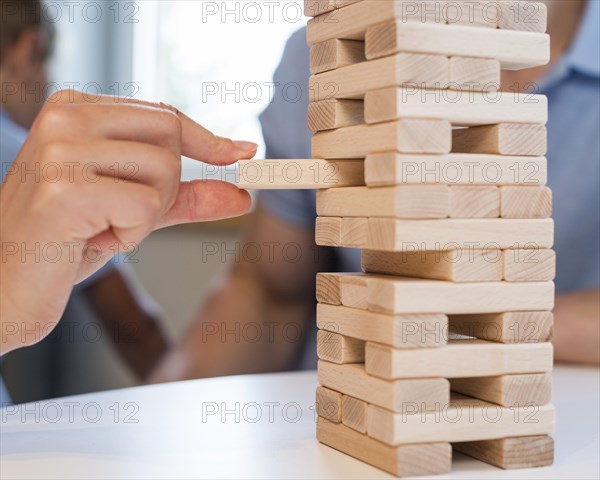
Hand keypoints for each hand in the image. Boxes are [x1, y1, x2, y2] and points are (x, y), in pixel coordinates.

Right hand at [0, 91, 254, 353]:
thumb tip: (242, 193)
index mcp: (75, 110)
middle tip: (123, 214)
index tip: (242, 153)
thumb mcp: (133, 211)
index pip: (164, 115)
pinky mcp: (63, 188)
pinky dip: (131, 234)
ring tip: (100, 228)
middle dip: (166, 187)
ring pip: (164, 171)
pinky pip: (145, 206)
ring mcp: (59, 149)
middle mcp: (64, 118)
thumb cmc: (62, 243)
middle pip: (170, 137)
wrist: (3, 287)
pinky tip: (90, 240)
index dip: (207, 140)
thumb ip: (185, 198)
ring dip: (146, 216)